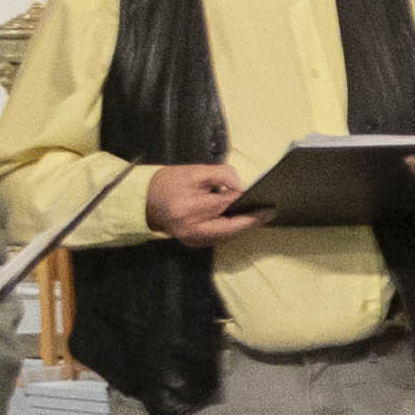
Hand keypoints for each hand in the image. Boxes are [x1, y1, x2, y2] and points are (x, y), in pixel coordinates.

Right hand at [146, 161, 262, 245]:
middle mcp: (191, 228)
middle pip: (230, 227)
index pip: (226, 206)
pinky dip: (231, 230)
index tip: (268, 203)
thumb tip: (243, 187)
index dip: (248, 205)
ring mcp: (191, 239)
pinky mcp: (193, 243)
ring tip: (260, 216)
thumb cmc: (170, 182)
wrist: (145, 199)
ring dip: (243, 226)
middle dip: (251, 221)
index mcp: (190, 208)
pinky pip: (218, 237)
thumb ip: (221, 175)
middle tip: (269, 213)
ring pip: (226, 235)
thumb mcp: (195, 171)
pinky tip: (243, 221)